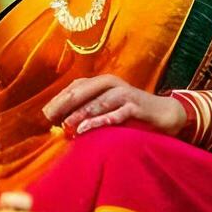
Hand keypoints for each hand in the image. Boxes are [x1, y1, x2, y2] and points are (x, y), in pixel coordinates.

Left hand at [41, 74, 186, 136]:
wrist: (166, 113)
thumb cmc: (132, 111)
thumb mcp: (109, 107)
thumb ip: (90, 110)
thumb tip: (63, 122)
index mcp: (102, 82)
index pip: (75, 88)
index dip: (59, 100)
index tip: (45, 114)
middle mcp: (112, 84)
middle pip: (82, 91)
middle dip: (64, 104)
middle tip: (49, 117)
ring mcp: (125, 94)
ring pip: (98, 102)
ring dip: (81, 114)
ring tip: (66, 125)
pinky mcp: (136, 107)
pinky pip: (116, 114)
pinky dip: (101, 121)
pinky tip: (88, 129)